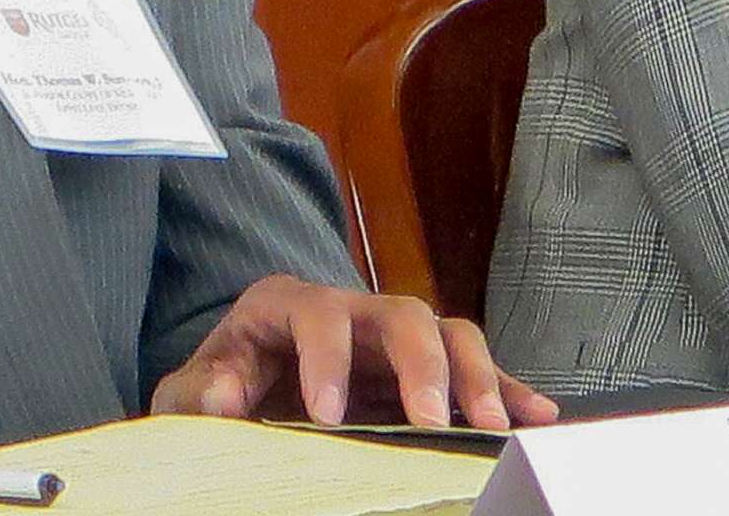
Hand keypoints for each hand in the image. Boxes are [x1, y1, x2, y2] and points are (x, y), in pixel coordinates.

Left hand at [150, 274, 558, 430]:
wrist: (244, 386)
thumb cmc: (222, 384)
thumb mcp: (191, 390)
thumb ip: (201, 391)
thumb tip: (224, 396)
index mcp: (289, 304)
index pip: (318, 314)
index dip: (326, 359)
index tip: (327, 417)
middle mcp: (351, 309)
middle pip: (402, 313)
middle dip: (422, 364)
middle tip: (430, 419)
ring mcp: (392, 338)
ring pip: (448, 332)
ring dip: (476, 376)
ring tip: (490, 425)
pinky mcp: (422, 370)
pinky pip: (474, 370)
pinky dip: (508, 388)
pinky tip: (537, 414)